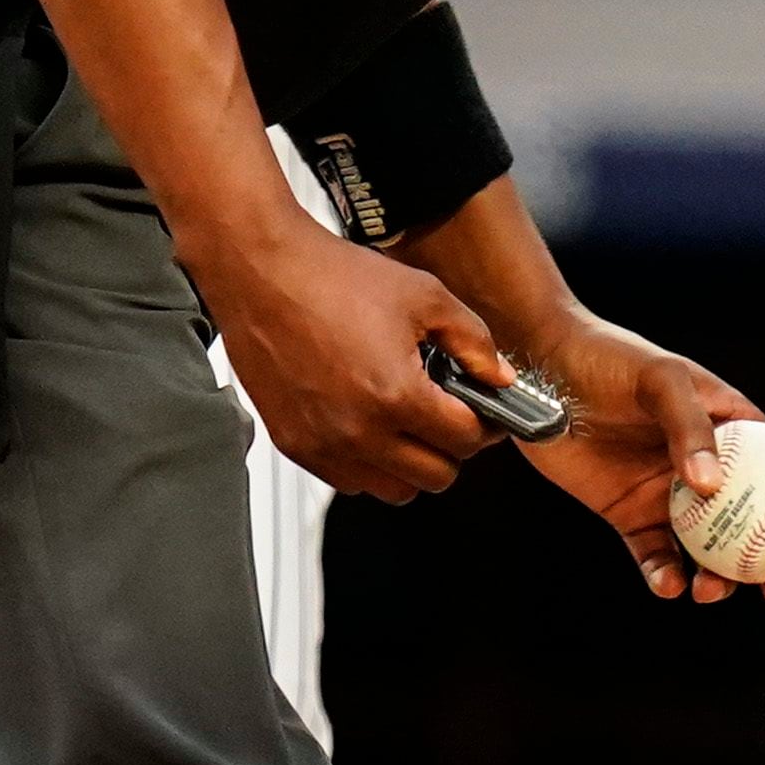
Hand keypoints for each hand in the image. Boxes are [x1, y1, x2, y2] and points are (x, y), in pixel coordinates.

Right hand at [200, 224, 500, 503]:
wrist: (264, 273)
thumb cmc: (336, 277)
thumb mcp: (425, 296)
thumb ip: (474, 341)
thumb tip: (500, 378)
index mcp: (397, 395)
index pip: (465, 441)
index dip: (485, 425)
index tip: (484, 413)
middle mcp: (359, 432)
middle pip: (435, 477)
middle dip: (452, 448)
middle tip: (450, 418)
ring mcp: (323, 445)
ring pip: (393, 490)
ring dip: (411, 464)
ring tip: (408, 422)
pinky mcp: (295, 446)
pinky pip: (348, 481)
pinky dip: (368, 464)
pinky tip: (370, 422)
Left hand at [509, 310, 764, 604]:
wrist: (543, 371)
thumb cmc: (611, 359)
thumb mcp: (661, 379)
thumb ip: (689, 427)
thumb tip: (712, 487)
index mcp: (730, 426)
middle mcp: (705, 465)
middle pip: (753, 522)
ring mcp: (668, 493)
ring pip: (707, 549)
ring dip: (718, 577)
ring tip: (708, 589)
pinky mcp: (628, 514)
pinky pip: (655, 556)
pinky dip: (665, 576)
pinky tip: (667, 583)